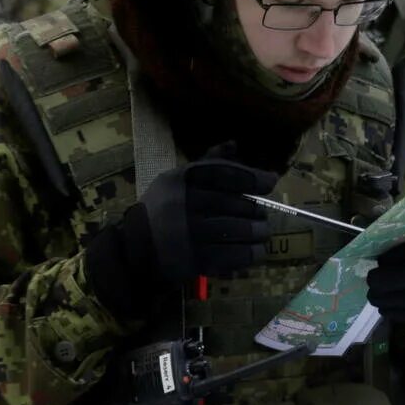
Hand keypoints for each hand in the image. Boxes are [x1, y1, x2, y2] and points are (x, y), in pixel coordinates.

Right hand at [86, 158, 276, 319]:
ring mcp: (187, 233)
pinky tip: (257, 251)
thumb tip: (234, 144)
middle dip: (256, 211)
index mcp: (180, 179)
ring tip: (263, 233)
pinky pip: (231, 255)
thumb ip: (207, 163)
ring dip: (257, 233)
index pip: (224, 173)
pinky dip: (250, 254)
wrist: (133, 249)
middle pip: (233, 204)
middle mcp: (183, 203)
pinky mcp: (192, 259)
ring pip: (236, 230)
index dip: (252, 177)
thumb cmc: (162, 209)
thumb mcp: (176, 181)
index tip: (271, 181)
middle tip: (264, 216)